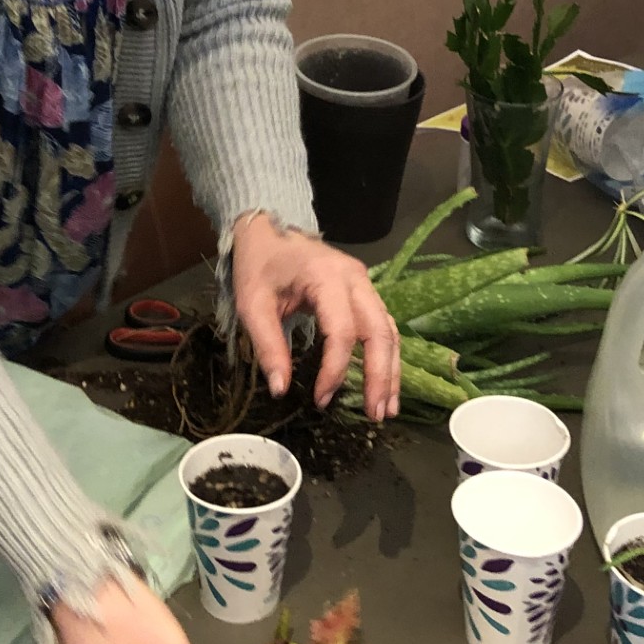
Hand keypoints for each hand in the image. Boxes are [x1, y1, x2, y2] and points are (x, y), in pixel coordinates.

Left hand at [231, 212, 400, 420]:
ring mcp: (364, 283)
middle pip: (379, 331)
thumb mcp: (252, 303)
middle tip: (375, 415)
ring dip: (391, 371)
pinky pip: (383, 325)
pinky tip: (384, 383)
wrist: (268, 228)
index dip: (335, 370)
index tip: (320, 400)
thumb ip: (268, 344)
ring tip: (386, 408)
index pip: (343, 331)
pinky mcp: (364, 291)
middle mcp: (355, 278)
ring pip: (389, 330)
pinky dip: (387, 356)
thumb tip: (281, 389)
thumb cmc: (259, 264)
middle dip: (380, 376)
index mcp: (327, 276)